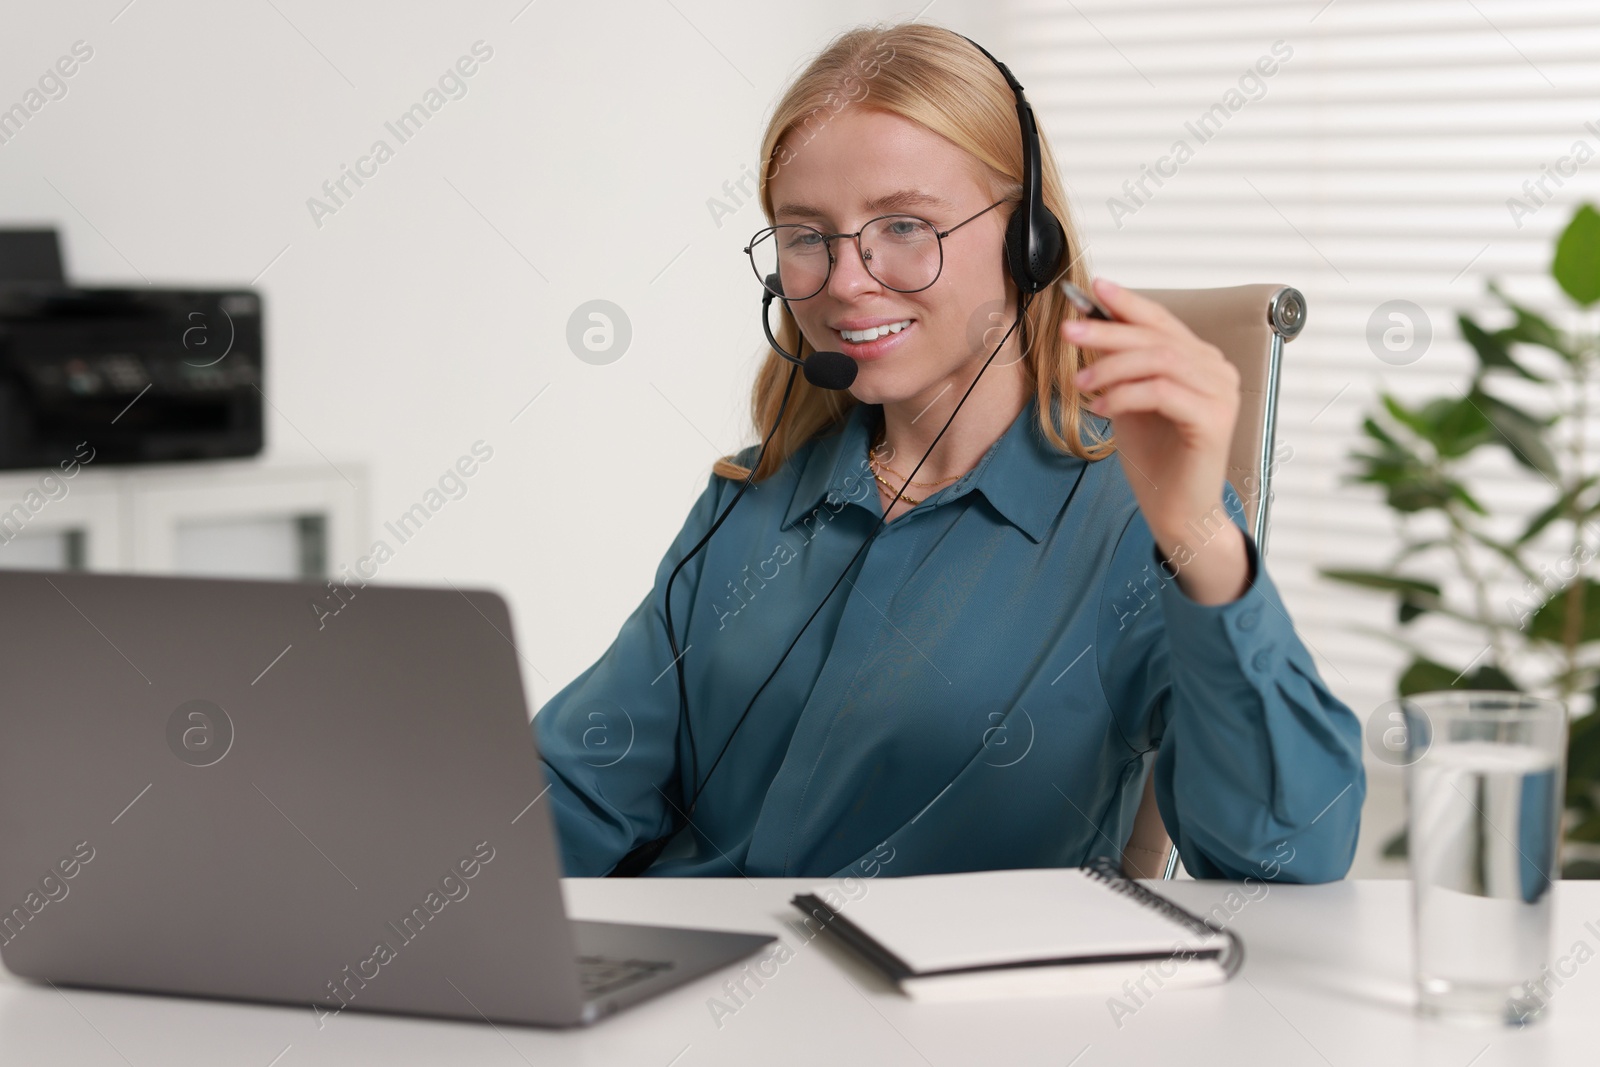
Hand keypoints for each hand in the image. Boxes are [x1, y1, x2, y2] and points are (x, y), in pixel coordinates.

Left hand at [1064, 278, 1249, 602]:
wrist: (1176, 509)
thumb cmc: (1155, 458)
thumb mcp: (1127, 401)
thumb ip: (1117, 366)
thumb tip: (1087, 327)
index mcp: (1200, 360)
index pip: (1162, 322)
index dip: (1128, 303)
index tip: (1094, 290)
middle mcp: (1217, 370)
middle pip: (1157, 338)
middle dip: (1108, 332)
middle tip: (1069, 332)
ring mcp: (1221, 394)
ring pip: (1160, 361)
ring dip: (1112, 368)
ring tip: (1080, 383)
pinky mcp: (1215, 420)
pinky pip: (1163, 393)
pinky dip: (1126, 395)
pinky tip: (1101, 407)